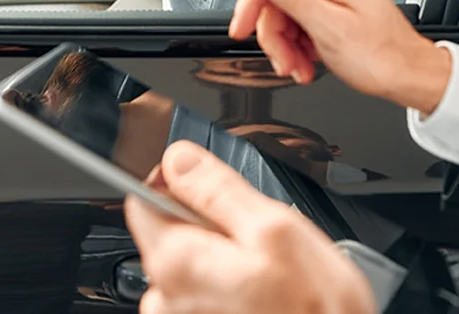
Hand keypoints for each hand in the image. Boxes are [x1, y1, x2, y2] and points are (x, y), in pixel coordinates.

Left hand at [126, 141, 374, 313]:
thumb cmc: (315, 309)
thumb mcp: (276, 228)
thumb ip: (219, 189)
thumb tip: (179, 159)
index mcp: (176, 262)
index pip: (143, 199)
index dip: (180, 182)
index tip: (214, 187)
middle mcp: (166, 300)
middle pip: (169, 232)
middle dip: (209, 224)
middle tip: (256, 237)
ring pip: (191, 265)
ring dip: (222, 258)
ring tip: (265, 272)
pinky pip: (203, 296)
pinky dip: (227, 288)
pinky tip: (261, 296)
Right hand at [230, 0, 450, 115]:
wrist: (407, 76)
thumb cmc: (382, 56)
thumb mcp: (329, 28)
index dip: (253, 4)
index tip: (240, 30)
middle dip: (275, 34)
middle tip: (284, 61)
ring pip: (283, 10)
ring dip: (286, 44)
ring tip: (298, 67)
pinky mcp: (331, 0)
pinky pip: (297, 18)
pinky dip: (296, 45)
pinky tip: (306, 62)